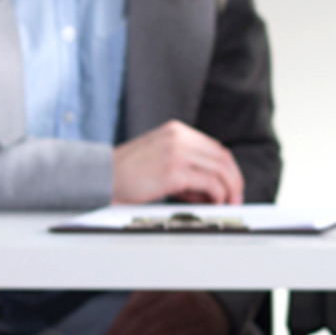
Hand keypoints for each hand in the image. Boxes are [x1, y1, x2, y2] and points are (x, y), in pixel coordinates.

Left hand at [95, 290, 231, 334]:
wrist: (223, 315)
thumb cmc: (185, 313)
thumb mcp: (161, 306)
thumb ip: (139, 317)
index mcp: (161, 288)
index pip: (132, 308)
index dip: (115, 328)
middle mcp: (176, 294)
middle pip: (142, 316)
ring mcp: (192, 308)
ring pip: (157, 323)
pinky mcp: (205, 325)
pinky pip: (182, 332)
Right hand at [112, 120, 243, 204]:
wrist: (99, 178)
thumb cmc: (125, 175)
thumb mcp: (158, 160)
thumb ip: (184, 166)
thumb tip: (209, 188)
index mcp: (176, 131)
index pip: (214, 148)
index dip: (227, 168)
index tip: (231, 185)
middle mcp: (179, 137)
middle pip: (222, 156)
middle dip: (233, 179)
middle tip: (236, 197)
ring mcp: (177, 151)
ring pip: (220, 168)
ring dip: (229, 188)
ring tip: (227, 203)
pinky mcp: (174, 170)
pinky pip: (210, 181)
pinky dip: (218, 194)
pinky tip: (214, 203)